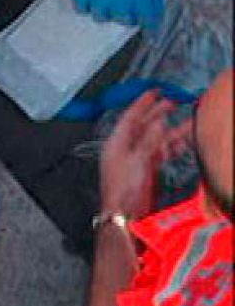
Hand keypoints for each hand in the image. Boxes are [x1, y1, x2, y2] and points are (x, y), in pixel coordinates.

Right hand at [67, 0, 164, 27]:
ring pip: (102, 17)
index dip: (152, 23)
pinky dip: (90, 5)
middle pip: (124, 20)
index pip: (147, 19)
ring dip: (110, 11)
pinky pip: (83, 8)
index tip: (153, 25)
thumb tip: (155, 6)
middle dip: (131, 14)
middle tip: (134, 4)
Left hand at [98, 90, 191, 219]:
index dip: (142, 104)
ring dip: (171, 131)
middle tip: (174, 102)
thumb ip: (149, 140)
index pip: (130, 117)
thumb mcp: (137, 160)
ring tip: (188, 123)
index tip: (154, 92)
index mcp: (117, 143)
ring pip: (156, 140)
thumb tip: (158, 122)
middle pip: (144, 126)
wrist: (125, 214)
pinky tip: (183, 144)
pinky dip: (172, 148)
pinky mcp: (146, 169)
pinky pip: (160, 153)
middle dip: (159, 114)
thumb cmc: (123, 189)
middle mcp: (125, 149)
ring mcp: (136, 159)